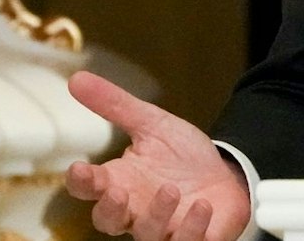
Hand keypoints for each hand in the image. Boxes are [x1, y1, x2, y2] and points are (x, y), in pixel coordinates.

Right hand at [64, 70, 251, 240]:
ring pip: (147, 235)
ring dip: (156, 215)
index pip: (89, 188)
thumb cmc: (183, 155)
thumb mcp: (152, 124)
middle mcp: (136, 210)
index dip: (81, 182)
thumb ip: (116, 105)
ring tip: (171, 190)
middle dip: (110, 210)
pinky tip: (202, 207)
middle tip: (120, 192)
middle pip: (108, 222)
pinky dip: (192, 230)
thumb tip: (77, 78)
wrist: (227, 173)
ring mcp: (164, 228)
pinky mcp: (195, 237)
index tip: (79, 169)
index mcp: (120, 182)